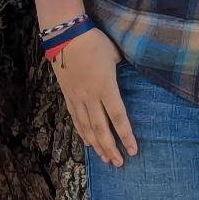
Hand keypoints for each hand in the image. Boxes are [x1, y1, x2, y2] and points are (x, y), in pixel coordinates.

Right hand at [51, 29, 136, 165]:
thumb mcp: (115, 55)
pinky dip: (82, 132)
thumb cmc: (94, 42)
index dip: (126, 135)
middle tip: (119, 163)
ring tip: (106, 159)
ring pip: (86, 128)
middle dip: (111, 148)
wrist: (65, 36)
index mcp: (106, 87)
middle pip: (101, 129)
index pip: (118, 117)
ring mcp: (77, 98)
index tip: (133, 150)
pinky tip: (88, 142)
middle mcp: (90, 97)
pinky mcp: (68, 96)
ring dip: (97, 145)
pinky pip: (75, 119)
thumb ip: (122, 70)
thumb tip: (130, 75)